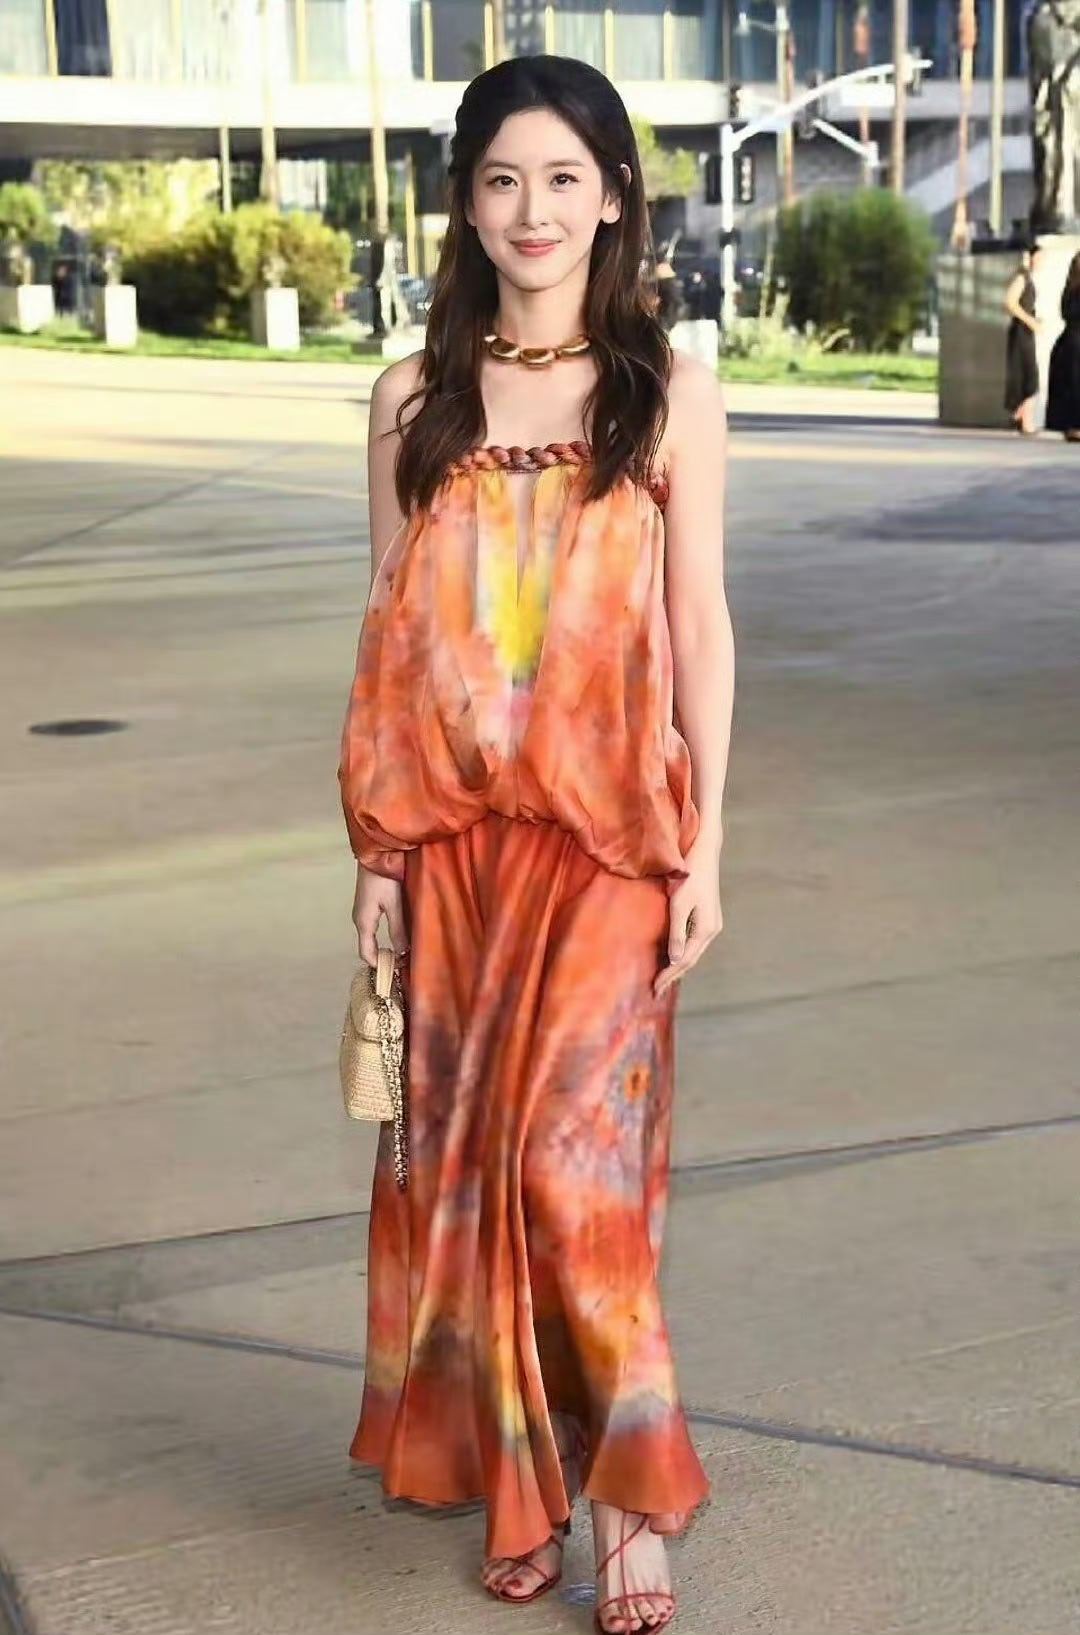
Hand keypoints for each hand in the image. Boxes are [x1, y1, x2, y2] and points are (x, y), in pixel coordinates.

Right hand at [352, 864, 407, 965]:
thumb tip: (402, 953)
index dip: (379, 965)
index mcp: (364, 922)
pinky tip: (399, 933)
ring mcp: (363, 911)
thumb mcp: (394, 905)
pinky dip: (385, 935)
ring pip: (373, 936)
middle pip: (369, 946)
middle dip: (384, 957)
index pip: (367, 953)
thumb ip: (398, 929)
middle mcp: (360, 919)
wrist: (376, 852)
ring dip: (385, 946)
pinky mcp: (368, 904)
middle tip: (403, 965)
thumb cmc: (384, 877)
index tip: (395, 973)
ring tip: (403, 952)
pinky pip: (375, 926)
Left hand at [654, 841, 722, 998]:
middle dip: (674, 975)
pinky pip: (693, 941)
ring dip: (679, 965)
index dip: (669, 975)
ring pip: (693, 951)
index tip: (655, 987)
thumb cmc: (689, 876)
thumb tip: (675, 959)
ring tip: (663, 977)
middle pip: (691, 959)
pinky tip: (673, 955)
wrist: (704, 853)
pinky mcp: (706, 916)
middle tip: (657, 989)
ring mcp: (711, 923)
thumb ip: (677, 932)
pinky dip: (682, 952)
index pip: (685, 960)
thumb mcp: (679, 904)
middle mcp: (711, 929)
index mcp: (706, 929)